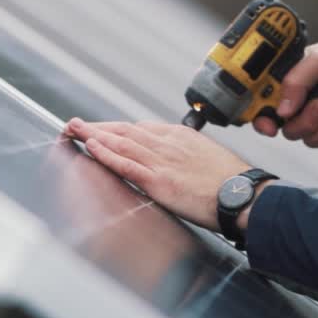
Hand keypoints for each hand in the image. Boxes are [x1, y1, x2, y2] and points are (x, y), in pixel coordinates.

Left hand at [64, 118, 251, 230]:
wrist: (244, 194)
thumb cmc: (232, 182)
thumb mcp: (208, 157)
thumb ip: (187, 155)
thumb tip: (177, 161)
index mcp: (180, 137)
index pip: (140, 128)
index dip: (116, 128)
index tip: (101, 128)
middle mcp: (167, 144)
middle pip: (125, 131)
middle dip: (98, 127)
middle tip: (75, 123)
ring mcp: (162, 160)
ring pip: (121, 143)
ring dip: (94, 134)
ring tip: (73, 130)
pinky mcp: (159, 180)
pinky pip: (126, 164)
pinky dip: (107, 154)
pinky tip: (91, 147)